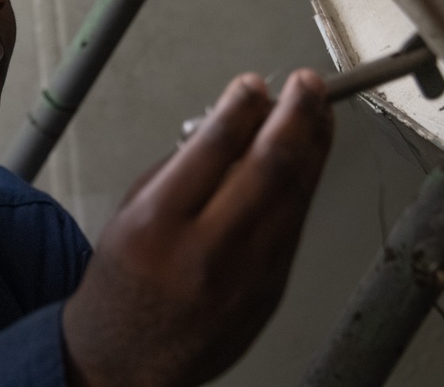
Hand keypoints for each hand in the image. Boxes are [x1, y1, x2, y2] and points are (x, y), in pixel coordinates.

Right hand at [62, 70, 333, 386]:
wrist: (129, 359)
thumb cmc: (124, 283)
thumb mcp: (131, 212)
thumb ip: (181, 167)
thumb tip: (233, 123)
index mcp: (157, 225)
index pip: (212, 148)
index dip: (240, 107)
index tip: (252, 84)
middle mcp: (206, 250)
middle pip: (269, 168)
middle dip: (295, 116)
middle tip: (306, 85)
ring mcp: (247, 275)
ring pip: (295, 195)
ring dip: (313, 144)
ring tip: (318, 110)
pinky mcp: (272, 290)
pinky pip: (296, 223)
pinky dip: (306, 181)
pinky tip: (309, 156)